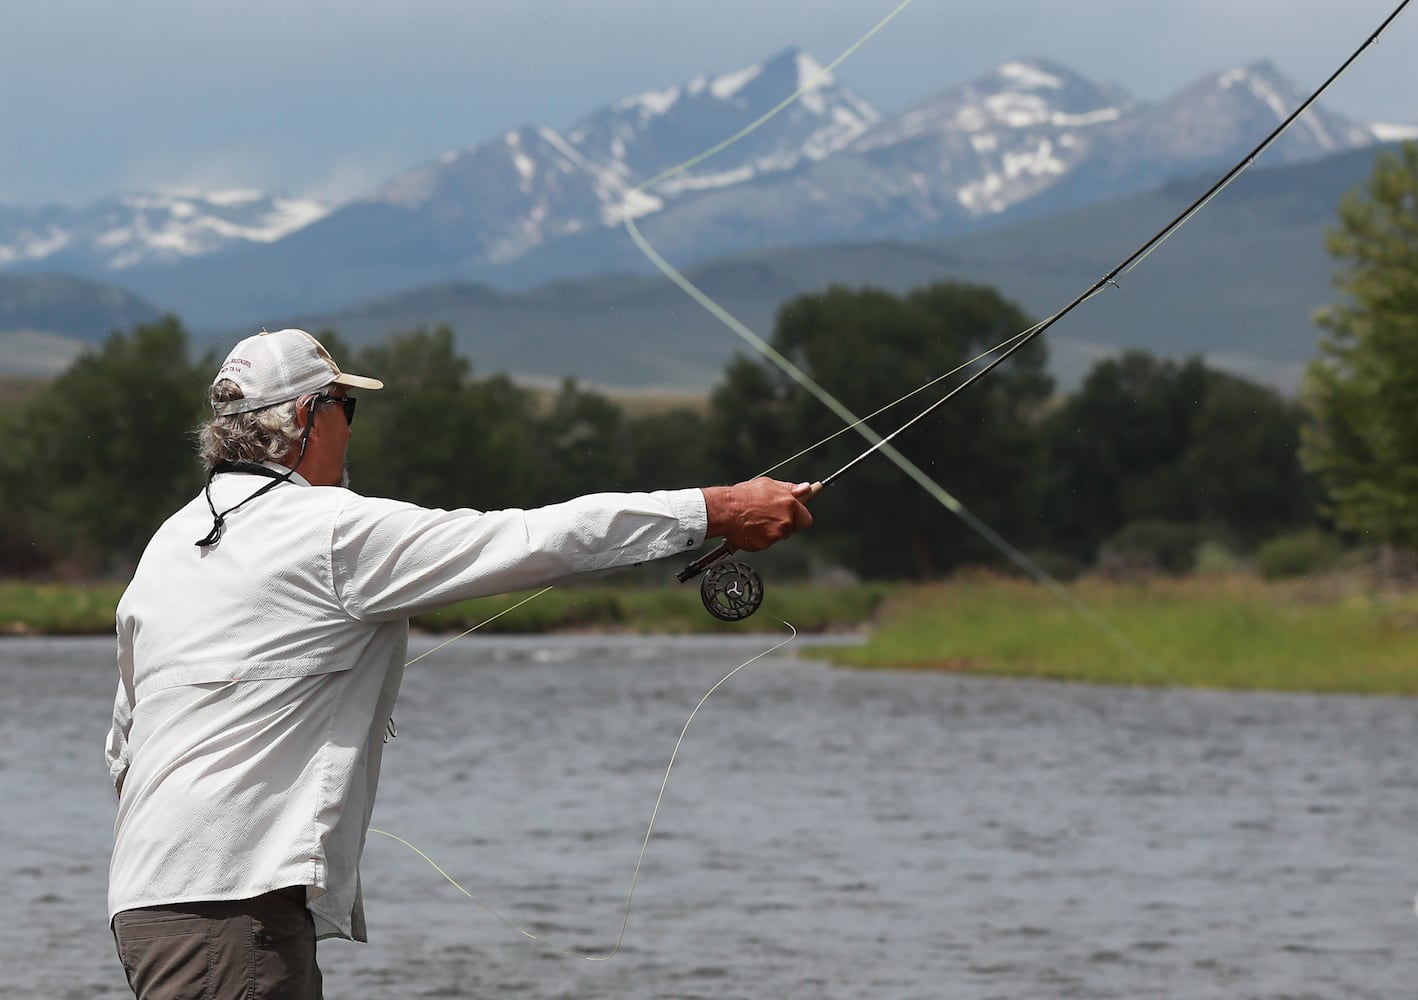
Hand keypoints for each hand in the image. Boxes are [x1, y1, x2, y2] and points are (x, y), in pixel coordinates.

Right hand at [701, 477, 816, 551]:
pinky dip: (758, 538)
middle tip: (770, 518)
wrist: (725, 510)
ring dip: (769, 531)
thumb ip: (789, 489)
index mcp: (789, 504)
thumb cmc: (744, 495)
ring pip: (777, 536)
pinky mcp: (763, 545)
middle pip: (792, 529)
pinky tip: (748, 528)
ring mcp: (775, 534)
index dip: (799, 517)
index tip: (794, 516)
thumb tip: (806, 488)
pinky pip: (764, 543)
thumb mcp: (768, 485)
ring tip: (754, 520)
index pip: (806, 518)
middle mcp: (785, 521)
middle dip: (785, 525)